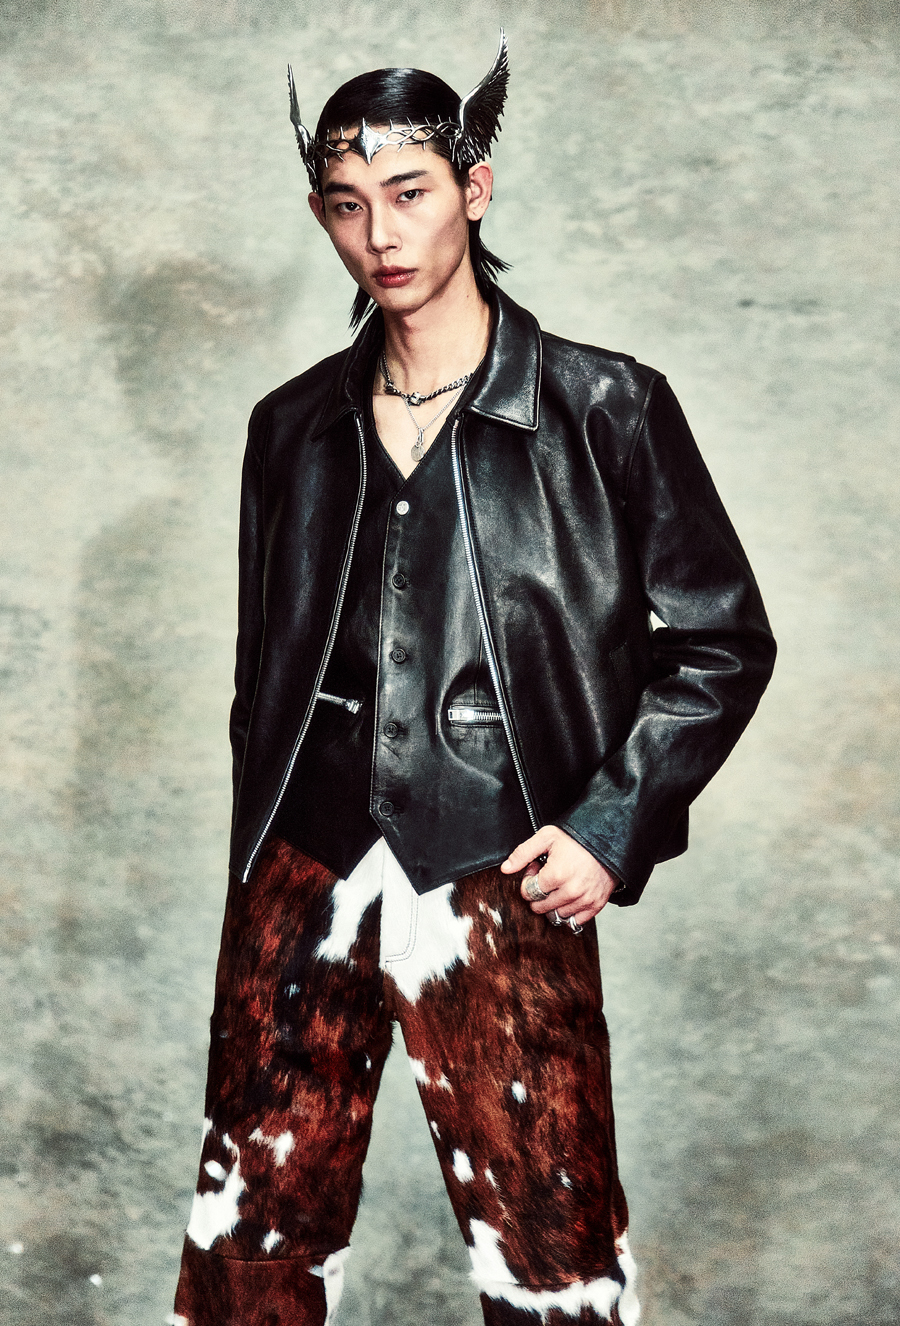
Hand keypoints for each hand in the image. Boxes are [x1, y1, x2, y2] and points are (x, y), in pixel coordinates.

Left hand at [500, 825, 618, 926]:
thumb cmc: (576, 838)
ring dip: (553, 904)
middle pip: (540, 907)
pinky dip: (569, 912)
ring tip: (559, 884)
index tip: (536, 870)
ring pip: (556, 915)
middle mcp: (570, 892)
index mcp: (556, 875)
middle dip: (538, 894)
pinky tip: (569, 895)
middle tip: (548, 877)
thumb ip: (523, 853)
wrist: (608, 841)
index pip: (529, 892)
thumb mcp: (547, 837)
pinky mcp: (596, 906)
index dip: (528, 880)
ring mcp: (584, 900)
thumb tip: (505, 869)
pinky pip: (575, 921)